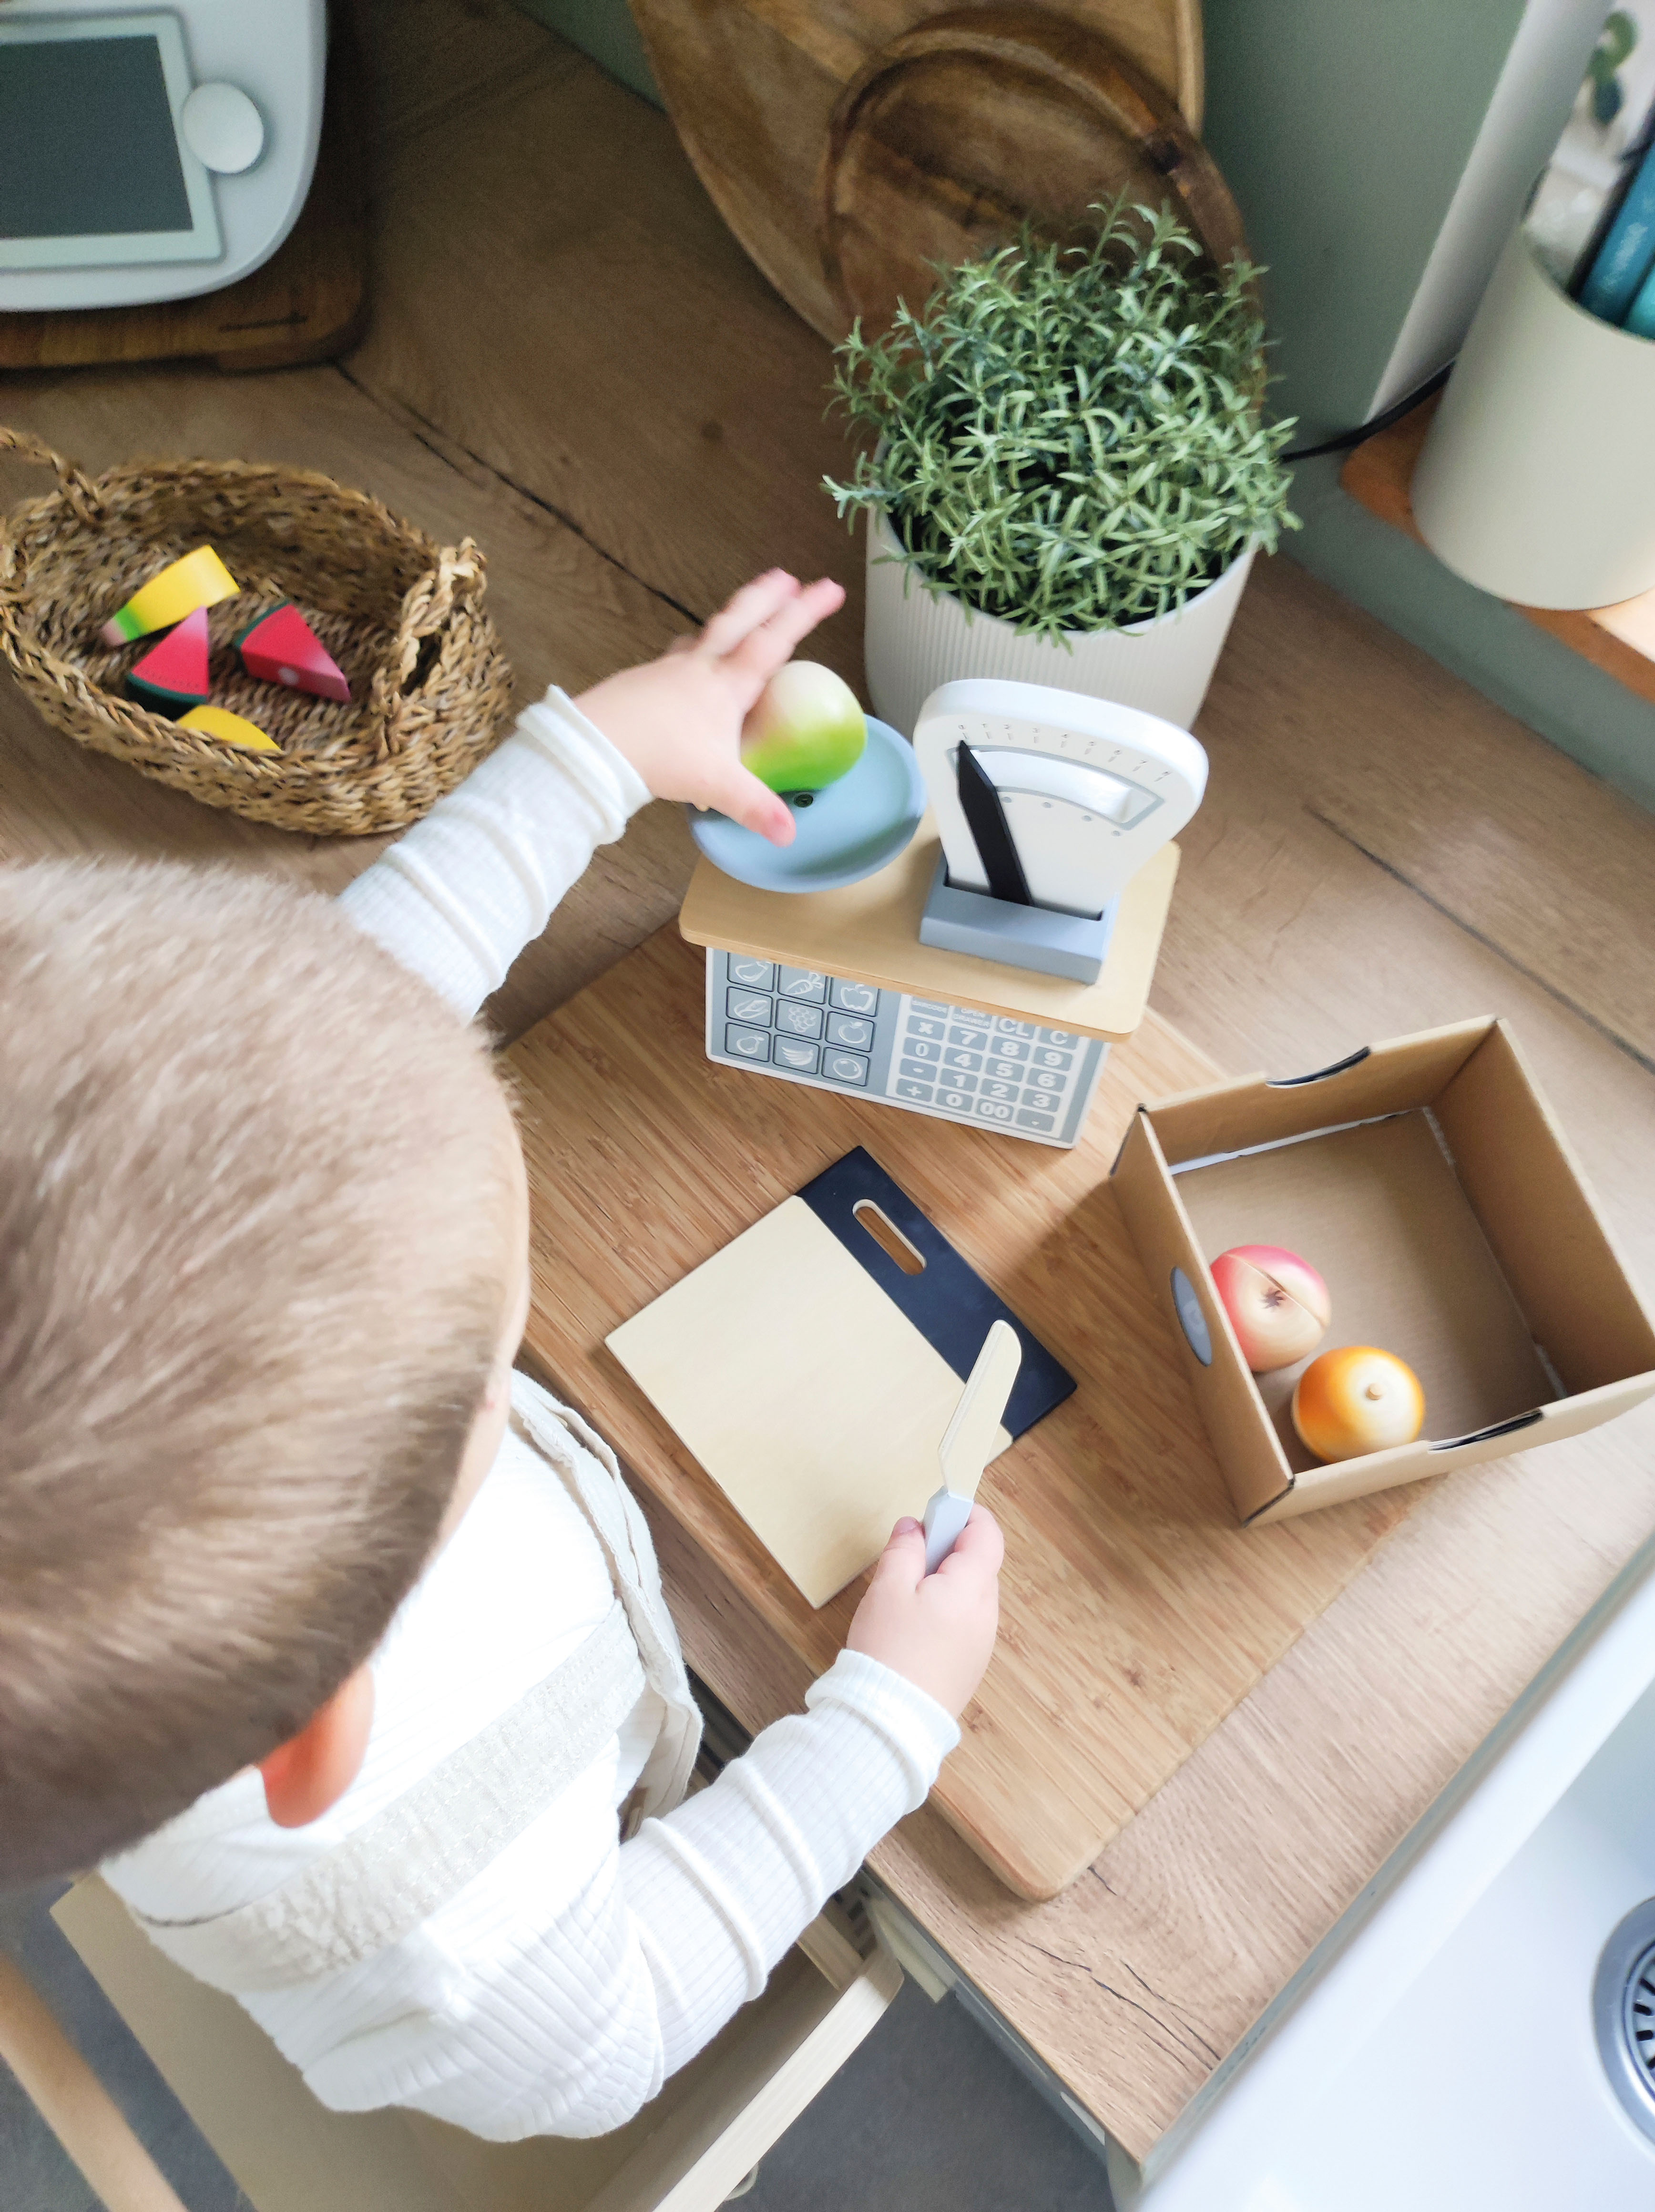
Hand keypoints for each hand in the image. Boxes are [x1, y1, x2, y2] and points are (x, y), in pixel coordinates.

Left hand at [574, 569, 846, 843]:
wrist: (595, 745)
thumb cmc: (660, 758)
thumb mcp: (716, 785)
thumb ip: (755, 806)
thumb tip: (788, 835)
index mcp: (726, 686)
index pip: (774, 640)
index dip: (805, 612)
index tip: (828, 586)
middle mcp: (699, 668)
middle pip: (738, 621)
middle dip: (765, 598)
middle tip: (784, 577)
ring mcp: (667, 671)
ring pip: (702, 637)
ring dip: (725, 623)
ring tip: (736, 618)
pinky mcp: (642, 682)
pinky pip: (674, 661)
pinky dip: (689, 655)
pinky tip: (685, 665)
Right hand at [845, 1506, 1003, 1718]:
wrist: (891, 1722)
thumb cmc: (889, 1651)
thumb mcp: (888, 1588)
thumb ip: (904, 1549)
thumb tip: (914, 1527)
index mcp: (972, 1590)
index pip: (988, 1536)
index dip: (966, 1515)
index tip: (937, 1512)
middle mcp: (986, 1616)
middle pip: (979, 1565)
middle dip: (948, 1550)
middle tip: (909, 1555)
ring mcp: (981, 1644)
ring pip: (970, 1596)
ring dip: (945, 1582)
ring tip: (905, 1596)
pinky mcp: (970, 1667)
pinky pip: (964, 1624)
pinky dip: (945, 1611)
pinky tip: (912, 1627)